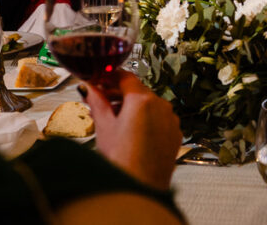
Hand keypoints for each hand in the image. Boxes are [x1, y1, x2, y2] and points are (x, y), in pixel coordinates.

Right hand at [85, 70, 182, 189]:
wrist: (140, 190)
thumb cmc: (122, 162)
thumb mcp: (104, 127)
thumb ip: (97, 102)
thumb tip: (91, 88)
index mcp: (142, 100)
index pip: (126, 77)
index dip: (110, 77)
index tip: (100, 80)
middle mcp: (161, 105)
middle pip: (138, 91)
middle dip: (119, 94)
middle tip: (101, 100)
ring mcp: (170, 120)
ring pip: (150, 105)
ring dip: (133, 108)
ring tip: (114, 120)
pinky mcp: (175, 134)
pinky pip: (159, 120)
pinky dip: (146, 121)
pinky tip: (132, 133)